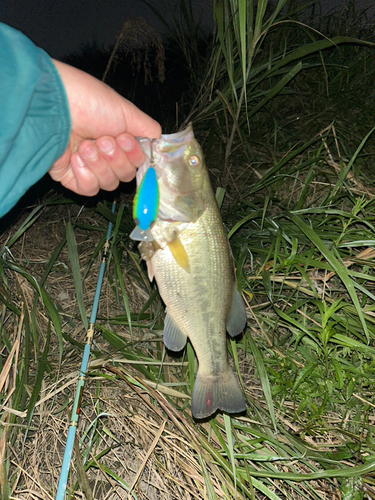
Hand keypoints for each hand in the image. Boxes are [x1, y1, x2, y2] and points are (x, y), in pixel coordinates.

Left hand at [49, 60, 160, 195]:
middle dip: (115, 158)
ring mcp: (88, 166)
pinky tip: (76, 158)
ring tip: (85, 146)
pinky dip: (85, 174)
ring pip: (108, 184)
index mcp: (119, 139)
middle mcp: (105, 154)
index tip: (123, 139)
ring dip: (99, 164)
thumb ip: (148, 129)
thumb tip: (160, 142)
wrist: (53, 106)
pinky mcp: (71, 177)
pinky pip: (89, 189)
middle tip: (102, 140)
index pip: (138, 163)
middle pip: (125, 176)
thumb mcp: (127, 111)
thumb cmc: (88, 102)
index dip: (133, 156)